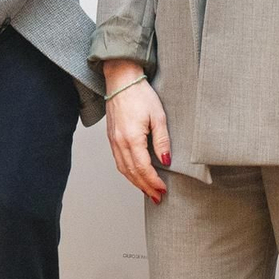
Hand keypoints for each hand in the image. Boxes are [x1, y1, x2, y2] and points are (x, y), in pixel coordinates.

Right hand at [102, 64, 169, 203]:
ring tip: (148, 191)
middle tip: (157, 197)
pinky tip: (135, 175)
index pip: (143, 168)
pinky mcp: (111, 138)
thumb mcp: (158, 116)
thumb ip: (162, 140)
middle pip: (132, 173)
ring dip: (136, 183)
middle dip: (145, 187)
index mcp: (131, 138)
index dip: (153, 182)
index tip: (163, 190)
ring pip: (123, 169)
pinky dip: (128, 172)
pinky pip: (118, 161)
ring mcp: (113, 141)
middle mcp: (119, 142)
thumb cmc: (141, 94)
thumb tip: (166, 161)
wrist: (122, 80)